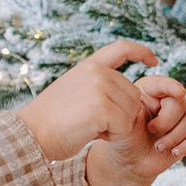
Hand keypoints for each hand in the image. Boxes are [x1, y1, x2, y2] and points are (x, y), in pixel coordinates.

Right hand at [21, 41, 159, 161]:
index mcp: (89, 66)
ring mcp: (99, 87)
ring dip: (117, 126)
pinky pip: (125, 126)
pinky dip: (112, 136)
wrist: (32, 134)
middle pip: (134, 94)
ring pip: (132, 112)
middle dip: (121, 114)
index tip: (154, 60)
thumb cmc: (52, 121)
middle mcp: (96, 72)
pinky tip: (91, 134)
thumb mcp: (74, 91)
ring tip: (90, 127)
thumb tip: (130, 93)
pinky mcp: (102, 107)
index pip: (121, 49)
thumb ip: (98, 86)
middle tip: (93, 122)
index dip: (141, 52)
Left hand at [84, 73, 185, 185]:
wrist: (131, 161)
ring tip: (158, 147)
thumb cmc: (124, 139)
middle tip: (151, 131)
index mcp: (148, 91)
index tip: (179, 92)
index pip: (162, 83)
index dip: (172, 86)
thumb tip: (147, 105)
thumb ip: (133, 111)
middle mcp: (167, 99)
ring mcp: (181, 114)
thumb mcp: (122, 123)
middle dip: (167, 122)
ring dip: (175, 137)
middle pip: (180, 103)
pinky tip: (175, 152)